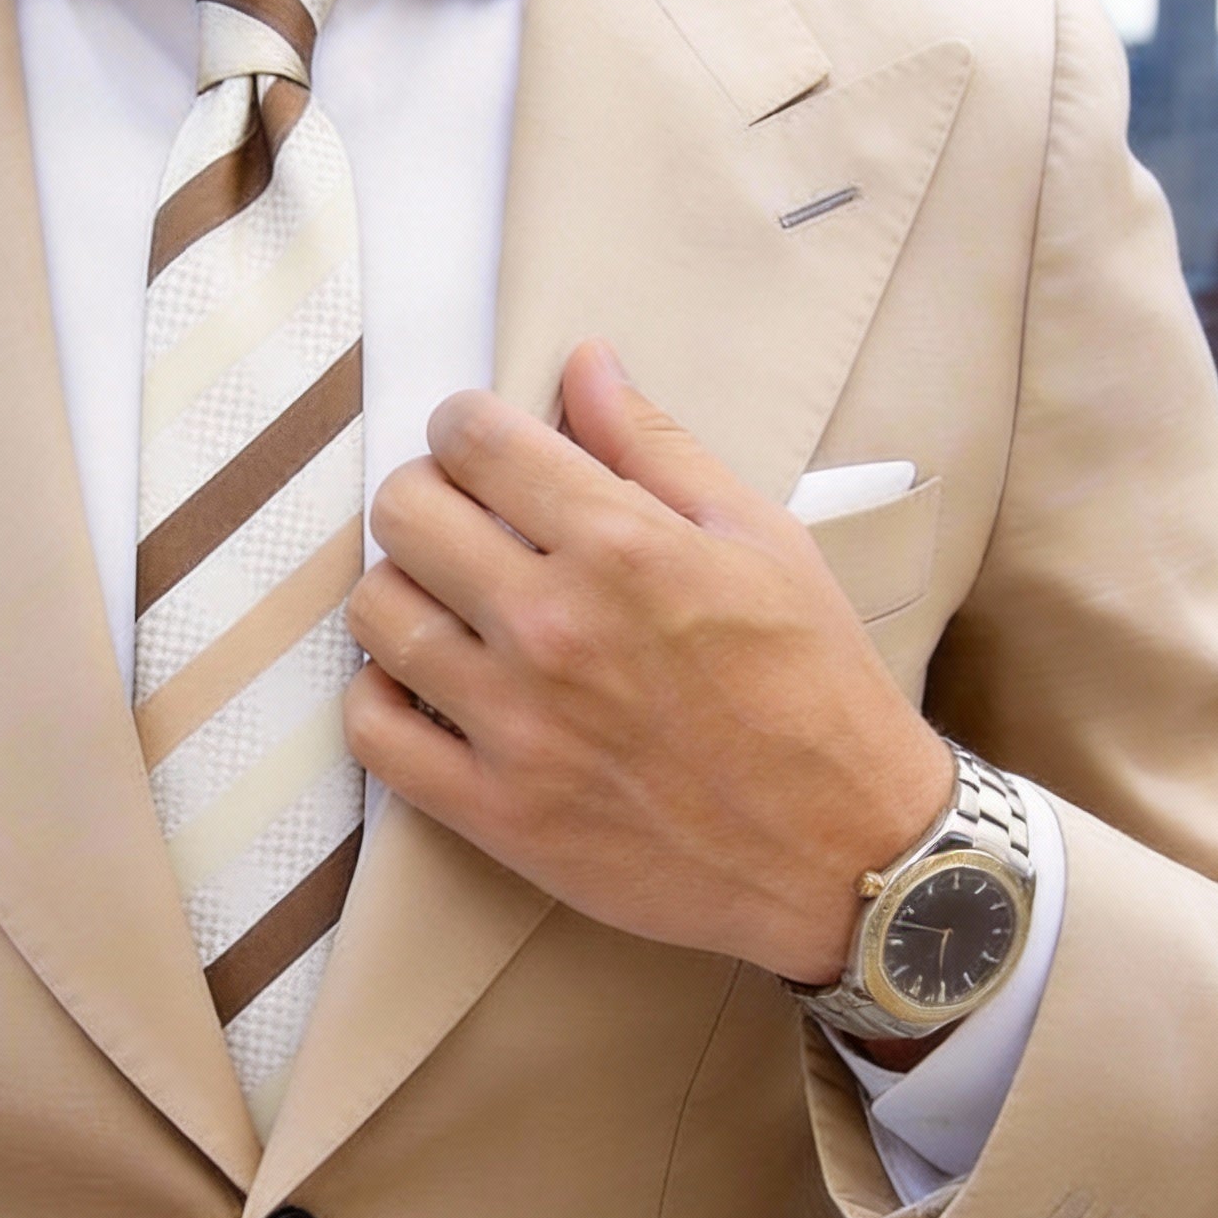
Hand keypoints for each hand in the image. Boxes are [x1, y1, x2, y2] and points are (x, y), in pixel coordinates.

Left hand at [343, 341, 953, 986]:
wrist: (844, 853)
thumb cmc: (815, 690)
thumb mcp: (763, 542)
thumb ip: (657, 448)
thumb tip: (583, 363)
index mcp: (622, 547)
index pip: (473, 440)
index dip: (463, 427)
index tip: (479, 446)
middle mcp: (553, 627)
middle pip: (404, 513)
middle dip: (425, 496)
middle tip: (462, 521)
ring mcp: (515, 724)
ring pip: (374, 612)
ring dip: (400, 591)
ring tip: (446, 603)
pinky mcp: (494, 810)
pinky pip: (372, 729)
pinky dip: (380, 696)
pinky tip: (424, 684)